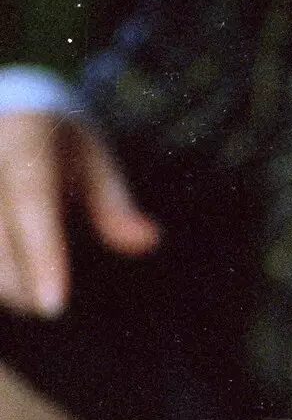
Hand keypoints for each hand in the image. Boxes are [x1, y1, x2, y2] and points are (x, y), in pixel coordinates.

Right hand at [0, 112, 158, 315]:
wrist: (7, 114)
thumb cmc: (59, 146)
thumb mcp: (94, 162)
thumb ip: (115, 206)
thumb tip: (150, 240)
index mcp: (25, 138)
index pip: (30, 201)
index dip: (42, 256)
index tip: (53, 305)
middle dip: (23, 287)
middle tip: (48, 305)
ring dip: (2, 287)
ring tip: (26, 290)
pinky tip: (8, 278)